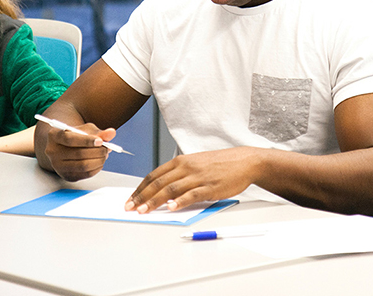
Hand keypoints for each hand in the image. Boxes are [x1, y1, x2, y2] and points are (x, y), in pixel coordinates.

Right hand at [42, 122, 115, 181]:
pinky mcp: (66, 176)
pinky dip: (96, 168)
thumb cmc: (76, 136)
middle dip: (97, 151)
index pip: (70, 139)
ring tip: (105, 154)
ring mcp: (57, 166)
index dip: (86, 141)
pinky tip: (100, 161)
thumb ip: (99, 132)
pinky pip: (85, 174)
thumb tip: (111, 133)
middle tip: (107, 148)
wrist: (64, 147)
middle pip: (78, 154)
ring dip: (99, 160)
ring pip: (83, 165)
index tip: (100, 141)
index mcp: (54, 135)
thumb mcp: (86, 130)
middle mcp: (52, 151)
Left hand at [125, 147, 256, 213]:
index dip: (140, 188)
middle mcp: (186, 167)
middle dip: (142, 196)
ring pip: (171, 189)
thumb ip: (179, 175)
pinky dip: (179, 202)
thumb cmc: (219, 164)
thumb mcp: (195, 164)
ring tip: (144, 210)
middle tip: (130, 208)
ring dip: (155, 201)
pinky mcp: (209, 187)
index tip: (130, 199)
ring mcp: (197, 177)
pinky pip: (191, 195)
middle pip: (158, 183)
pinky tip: (171, 208)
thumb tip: (163, 191)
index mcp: (181, 161)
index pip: (154, 175)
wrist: (243, 161)